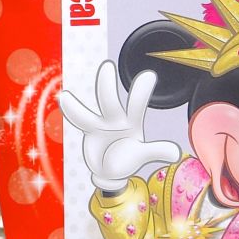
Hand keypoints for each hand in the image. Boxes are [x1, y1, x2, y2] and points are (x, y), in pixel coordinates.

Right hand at [59, 61, 181, 191]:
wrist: (110, 170)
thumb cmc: (128, 157)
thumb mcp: (143, 155)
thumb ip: (158, 151)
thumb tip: (176, 153)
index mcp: (131, 122)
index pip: (136, 105)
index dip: (141, 92)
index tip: (148, 75)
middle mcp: (115, 118)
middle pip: (110, 101)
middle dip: (107, 86)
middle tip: (106, 67)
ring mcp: (100, 124)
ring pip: (87, 113)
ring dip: (79, 106)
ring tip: (66, 96)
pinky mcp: (88, 131)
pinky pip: (78, 121)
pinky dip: (71, 112)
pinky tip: (63, 98)